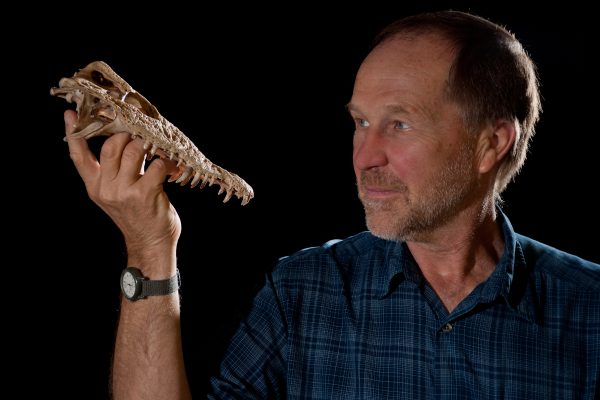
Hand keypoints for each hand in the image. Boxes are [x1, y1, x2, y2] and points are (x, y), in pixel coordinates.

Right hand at [64, 110, 180, 272]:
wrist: (150, 243)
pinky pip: (156, 166)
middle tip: (139, 136)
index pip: (78, 156)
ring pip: (133, 151)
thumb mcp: (115, 194)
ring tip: (156, 150)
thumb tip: (123, 139)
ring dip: (148, 146)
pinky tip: (170, 167)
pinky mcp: (145, 195)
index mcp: (95, 186)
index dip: (73, 133)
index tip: (71, 114)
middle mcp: (106, 188)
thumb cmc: (137, 214)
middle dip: (127, 135)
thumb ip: (113, 170)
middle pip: (111, 146)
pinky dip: (166, 162)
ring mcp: (124, 192)